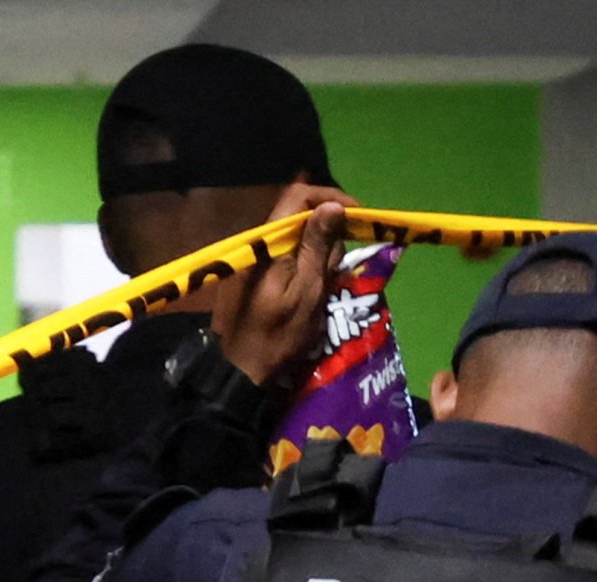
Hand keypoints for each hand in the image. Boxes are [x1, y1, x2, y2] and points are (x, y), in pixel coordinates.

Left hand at [216, 189, 345, 388]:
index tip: (357, 216)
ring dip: (318, 253)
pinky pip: (286, 255)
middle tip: (339, 266)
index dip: (331, 197)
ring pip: (296, 236)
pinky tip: (312, 289)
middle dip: (327, 233)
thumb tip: (333, 205)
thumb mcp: (308, 290)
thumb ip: (318, 245)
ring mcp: (255, 257)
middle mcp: (259, 241)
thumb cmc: (279, 334)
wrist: (239, 371)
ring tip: (326, 283)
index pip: (299, 195)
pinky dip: (305, 265)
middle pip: (300, 215)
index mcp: (269, 241)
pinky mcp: (254, 273)